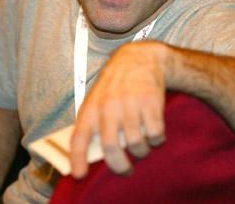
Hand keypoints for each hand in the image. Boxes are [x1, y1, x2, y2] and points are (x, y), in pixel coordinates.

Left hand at [70, 41, 167, 177]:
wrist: (140, 58)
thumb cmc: (116, 85)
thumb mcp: (97, 99)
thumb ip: (94, 124)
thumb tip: (91, 155)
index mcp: (92, 108)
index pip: (79, 137)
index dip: (77, 158)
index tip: (80, 175)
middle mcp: (109, 107)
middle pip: (111, 147)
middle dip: (120, 166)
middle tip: (126, 171)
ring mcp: (131, 104)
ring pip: (136, 144)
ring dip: (142, 152)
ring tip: (143, 147)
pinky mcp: (151, 102)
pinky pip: (155, 134)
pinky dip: (157, 140)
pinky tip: (155, 134)